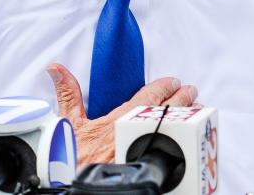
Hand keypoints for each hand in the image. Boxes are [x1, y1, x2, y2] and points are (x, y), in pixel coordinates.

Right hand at [46, 63, 197, 165]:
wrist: (72, 183)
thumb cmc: (71, 157)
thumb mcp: (69, 123)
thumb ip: (69, 94)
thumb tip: (56, 69)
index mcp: (118, 119)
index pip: (148, 95)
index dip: (164, 86)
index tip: (173, 80)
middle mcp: (134, 132)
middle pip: (167, 110)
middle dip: (182, 98)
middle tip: (191, 90)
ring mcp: (144, 149)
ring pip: (174, 129)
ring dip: (187, 117)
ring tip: (196, 109)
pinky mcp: (149, 165)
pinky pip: (172, 149)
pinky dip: (185, 140)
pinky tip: (192, 135)